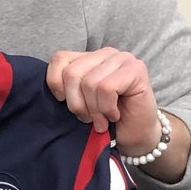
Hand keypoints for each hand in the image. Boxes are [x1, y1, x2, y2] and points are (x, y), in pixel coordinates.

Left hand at [47, 47, 189, 180]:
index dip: (56, 85)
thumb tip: (54, 90)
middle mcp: (105, 54)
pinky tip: (114, 115)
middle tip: (87, 118)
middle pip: (72, 73)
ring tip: (102, 119)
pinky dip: (107, 108)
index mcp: (88, 58)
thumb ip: (66, 89)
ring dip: (94, 110)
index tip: (66, 103)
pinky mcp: (136, 70)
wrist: (135, 135)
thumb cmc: (105, 120)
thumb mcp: (78, 103)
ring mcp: (123, 59)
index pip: (59, 59)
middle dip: (76, 103)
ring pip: (90, 83)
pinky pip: (106, 88)